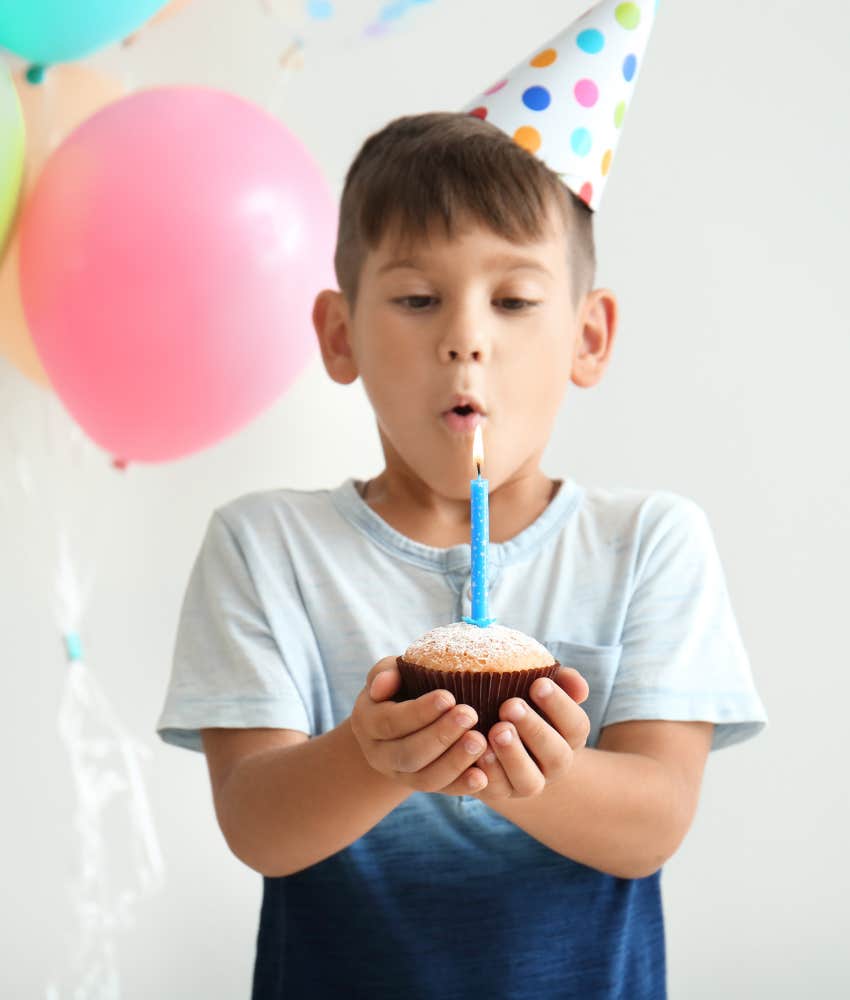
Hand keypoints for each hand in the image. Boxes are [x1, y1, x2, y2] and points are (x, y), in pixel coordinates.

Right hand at [350, 657, 489, 795]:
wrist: (403, 719)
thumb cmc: (401, 685)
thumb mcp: (390, 671)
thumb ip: (385, 673)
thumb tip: (381, 686)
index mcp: (367, 722)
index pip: (390, 721)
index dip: (419, 712)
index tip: (448, 697)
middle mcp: (379, 754)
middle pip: (407, 754)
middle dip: (440, 736)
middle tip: (470, 715)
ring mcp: (400, 774)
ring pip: (424, 778)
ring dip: (454, 762)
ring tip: (480, 741)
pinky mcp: (421, 785)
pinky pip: (441, 791)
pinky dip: (462, 786)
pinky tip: (482, 776)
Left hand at [475, 668, 590, 801]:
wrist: (491, 730)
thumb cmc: (522, 700)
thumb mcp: (540, 687)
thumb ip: (561, 680)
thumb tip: (579, 686)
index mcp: (568, 736)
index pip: (577, 726)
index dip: (560, 706)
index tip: (538, 683)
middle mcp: (554, 764)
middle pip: (556, 756)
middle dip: (535, 730)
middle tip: (511, 706)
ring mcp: (528, 782)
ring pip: (529, 781)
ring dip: (513, 755)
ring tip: (495, 730)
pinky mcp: (500, 792)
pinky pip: (496, 789)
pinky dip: (487, 771)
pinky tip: (477, 750)